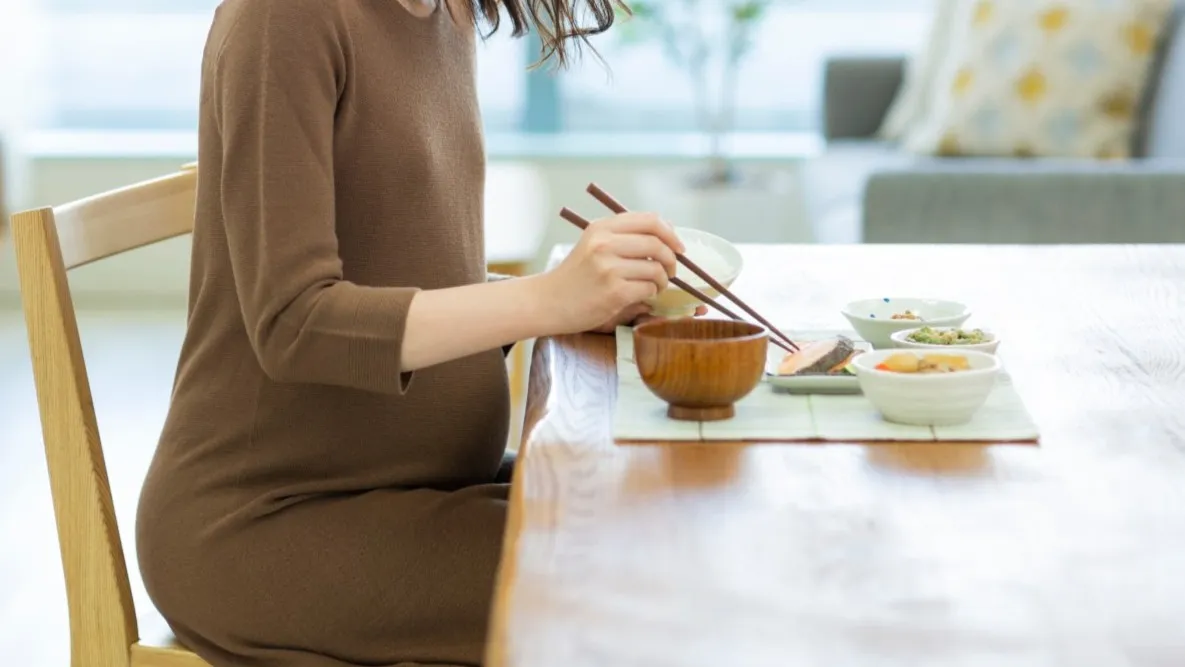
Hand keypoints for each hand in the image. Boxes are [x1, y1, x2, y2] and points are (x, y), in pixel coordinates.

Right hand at [539, 212, 684, 334]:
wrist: (548, 301)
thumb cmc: (575, 276)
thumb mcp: (594, 245)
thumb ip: (624, 237)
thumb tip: (667, 233)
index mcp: (602, 228)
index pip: (649, 220)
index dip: (670, 233)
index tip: (678, 247)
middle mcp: (604, 243)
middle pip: (656, 243)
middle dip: (672, 259)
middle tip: (671, 271)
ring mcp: (608, 268)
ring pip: (655, 268)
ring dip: (662, 280)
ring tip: (655, 286)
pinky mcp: (613, 291)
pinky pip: (648, 288)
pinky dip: (652, 293)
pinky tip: (642, 295)